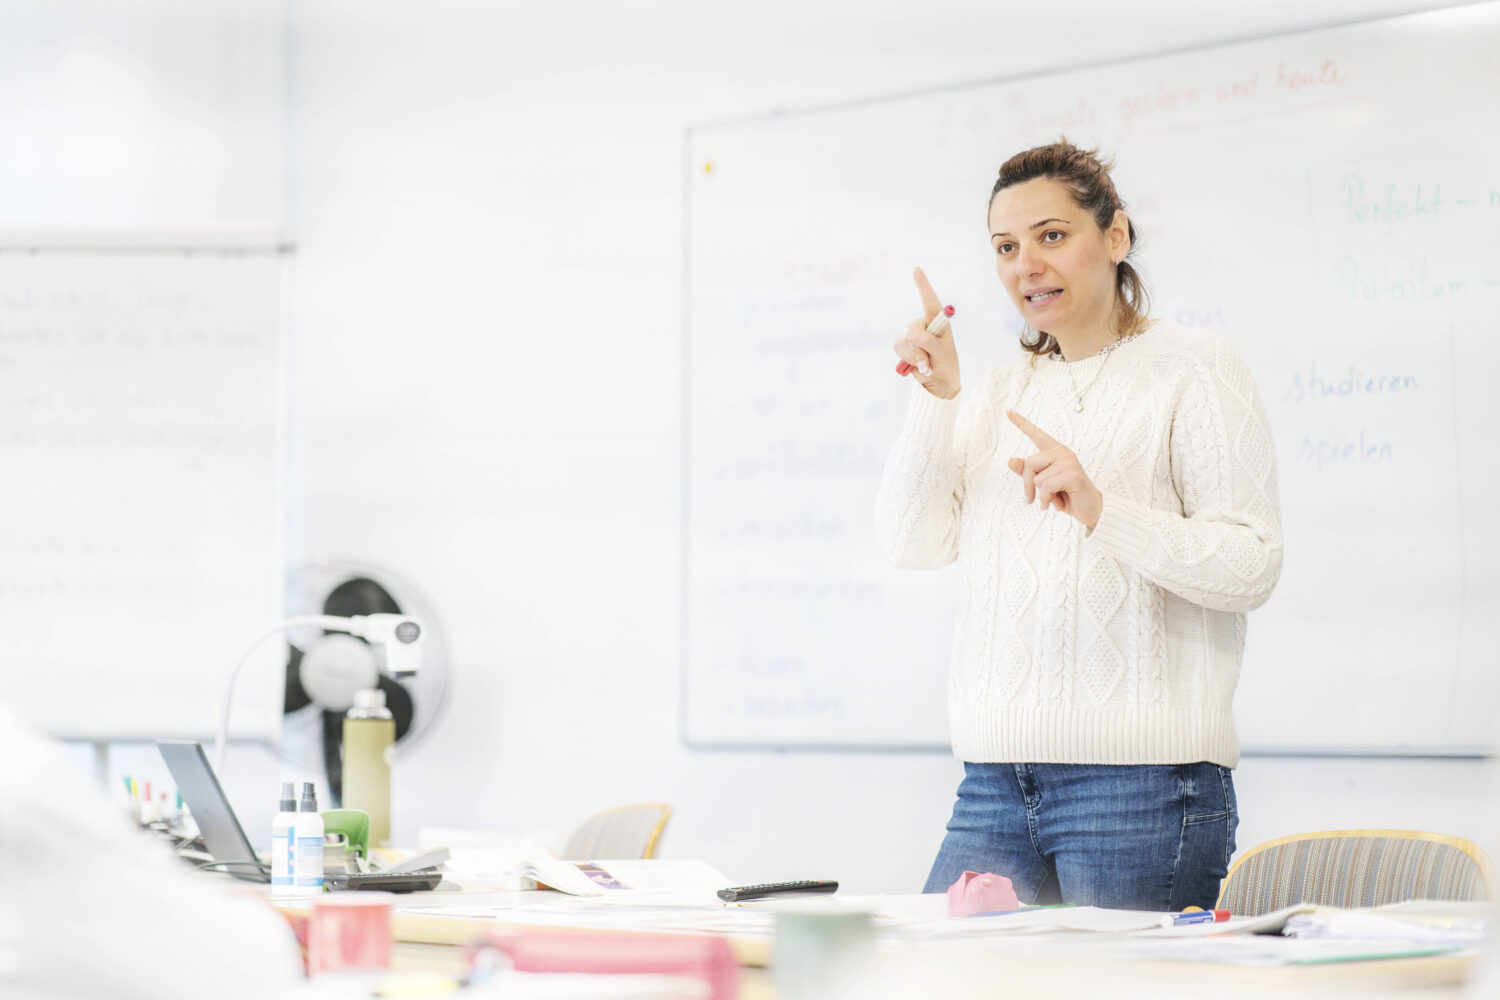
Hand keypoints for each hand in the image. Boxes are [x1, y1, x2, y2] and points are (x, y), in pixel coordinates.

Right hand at [892, 267, 959, 399]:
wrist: (939, 383)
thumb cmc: (946, 364)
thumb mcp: (941, 352)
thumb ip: (926, 341)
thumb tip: (906, 332)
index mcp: (939, 322)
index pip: (930, 301)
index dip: (923, 285)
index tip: (916, 269)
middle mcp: (925, 325)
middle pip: (913, 328)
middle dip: (919, 347)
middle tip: (929, 361)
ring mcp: (912, 335)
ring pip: (905, 340)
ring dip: (916, 356)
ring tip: (927, 365)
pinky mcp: (903, 345)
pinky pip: (899, 348)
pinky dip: (909, 359)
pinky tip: (918, 366)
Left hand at [1005, 411, 1102, 528]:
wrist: (1091, 510)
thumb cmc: (1067, 496)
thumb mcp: (1044, 485)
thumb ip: (1028, 473)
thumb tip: (1011, 460)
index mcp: (1055, 452)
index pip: (1036, 434)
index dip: (1021, 423)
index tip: (1008, 411)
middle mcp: (1062, 452)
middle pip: (1029, 463)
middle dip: (1028, 485)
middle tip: (1033, 499)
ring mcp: (1068, 462)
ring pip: (1037, 479)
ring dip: (1042, 495)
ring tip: (1055, 499)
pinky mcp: (1072, 474)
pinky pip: (1046, 487)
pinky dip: (1047, 500)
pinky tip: (1057, 505)